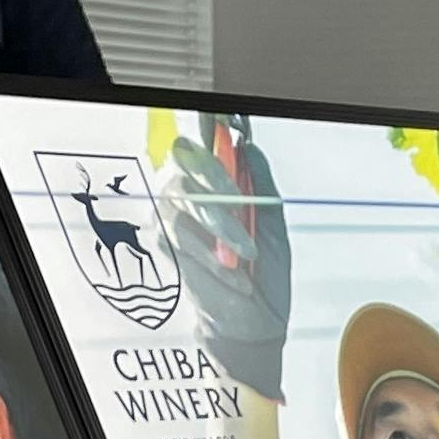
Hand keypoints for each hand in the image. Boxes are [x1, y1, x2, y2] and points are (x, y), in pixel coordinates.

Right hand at [155, 113, 290, 401]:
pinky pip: (180, 232)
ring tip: (243, 254)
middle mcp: (190, 191)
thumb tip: (248, 146)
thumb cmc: (263, 276)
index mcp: (220, 182)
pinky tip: (229, 270)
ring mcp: (174, 214)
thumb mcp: (273, 224)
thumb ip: (261, 183)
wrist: (252, 324)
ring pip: (185, 198)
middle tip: (241, 201)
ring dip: (220, 227)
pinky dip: (210, 253)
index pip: (206, 137)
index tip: (221, 114)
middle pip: (187, 157)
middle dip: (217, 177)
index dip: (209, 120)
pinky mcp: (165, 243)